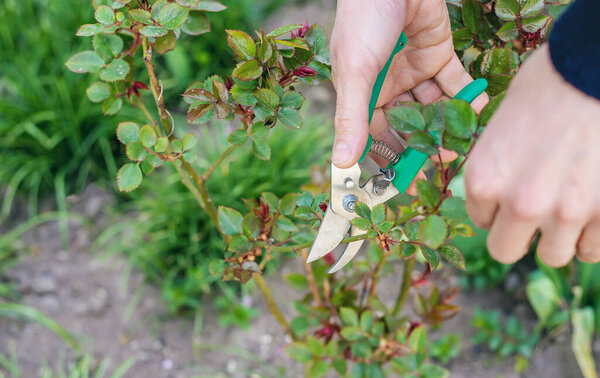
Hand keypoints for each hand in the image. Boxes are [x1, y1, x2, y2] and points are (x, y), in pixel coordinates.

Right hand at [330, 0, 487, 168]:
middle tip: (440, 166)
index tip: (405, 183)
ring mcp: (413, 71)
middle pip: (406, 124)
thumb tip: (341, 163)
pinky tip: (476, 112)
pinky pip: (453, 82)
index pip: (375, 135)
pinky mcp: (437, 54)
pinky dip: (465, 96)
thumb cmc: (364, 22)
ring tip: (460, 143)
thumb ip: (351, 118)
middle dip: (422, 143)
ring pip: (431, 106)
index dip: (389, 158)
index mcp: (361, 93)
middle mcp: (387, 86)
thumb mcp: (355, 73)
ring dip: (445, 124)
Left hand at [465, 45, 599, 266]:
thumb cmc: (548, 84)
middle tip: (537, 213)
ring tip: (571, 204)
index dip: (497, 207)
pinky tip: (594, 206)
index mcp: (484, 180)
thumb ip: (498, 168)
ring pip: (554, 255)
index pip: (481, 221)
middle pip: (506, 250)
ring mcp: (567, 213)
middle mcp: (520, 203)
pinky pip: (595, 250)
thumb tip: (499, 194)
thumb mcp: (502, 125)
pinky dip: (593, 234)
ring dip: (559, 236)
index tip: (515, 189)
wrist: (594, 69)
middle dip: (519, 235)